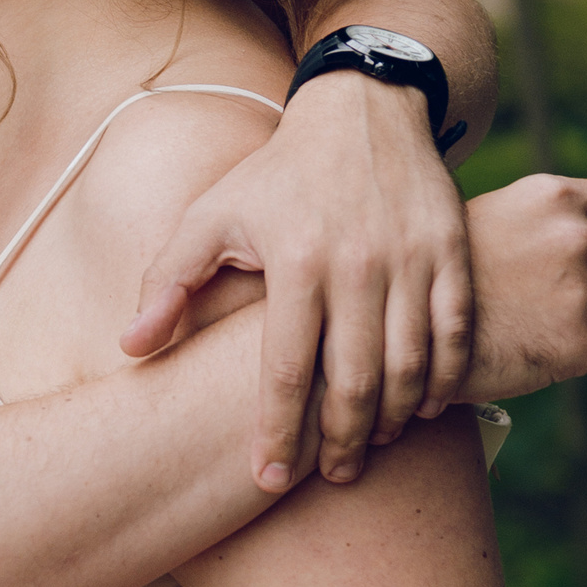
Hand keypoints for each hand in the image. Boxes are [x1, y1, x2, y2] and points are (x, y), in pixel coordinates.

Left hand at [121, 73, 472, 491]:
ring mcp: (414, 259)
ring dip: (392, 419)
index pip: (284, 369)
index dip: (277, 432)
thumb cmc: (276, 174)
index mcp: (296, 261)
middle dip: (340, 443)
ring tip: (368, 448)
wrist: (362, 109)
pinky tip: (422, 408)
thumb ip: (167, 281)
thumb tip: (131, 348)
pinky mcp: (453, 251)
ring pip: (410, 366)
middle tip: (329, 477)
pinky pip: (455, 334)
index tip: (266, 478)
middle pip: (353, 381)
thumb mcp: (211, 215)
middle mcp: (359, 264)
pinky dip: (444, 380)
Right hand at [460, 174, 586, 400]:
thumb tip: (584, 235)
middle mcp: (569, 237)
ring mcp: (574, 291)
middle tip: (576, 304)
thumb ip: (536, 222)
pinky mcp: (575, 344)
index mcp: (550, 198)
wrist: (406, 335)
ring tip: (580, 331)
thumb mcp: (487, 222)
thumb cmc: (438, 281)